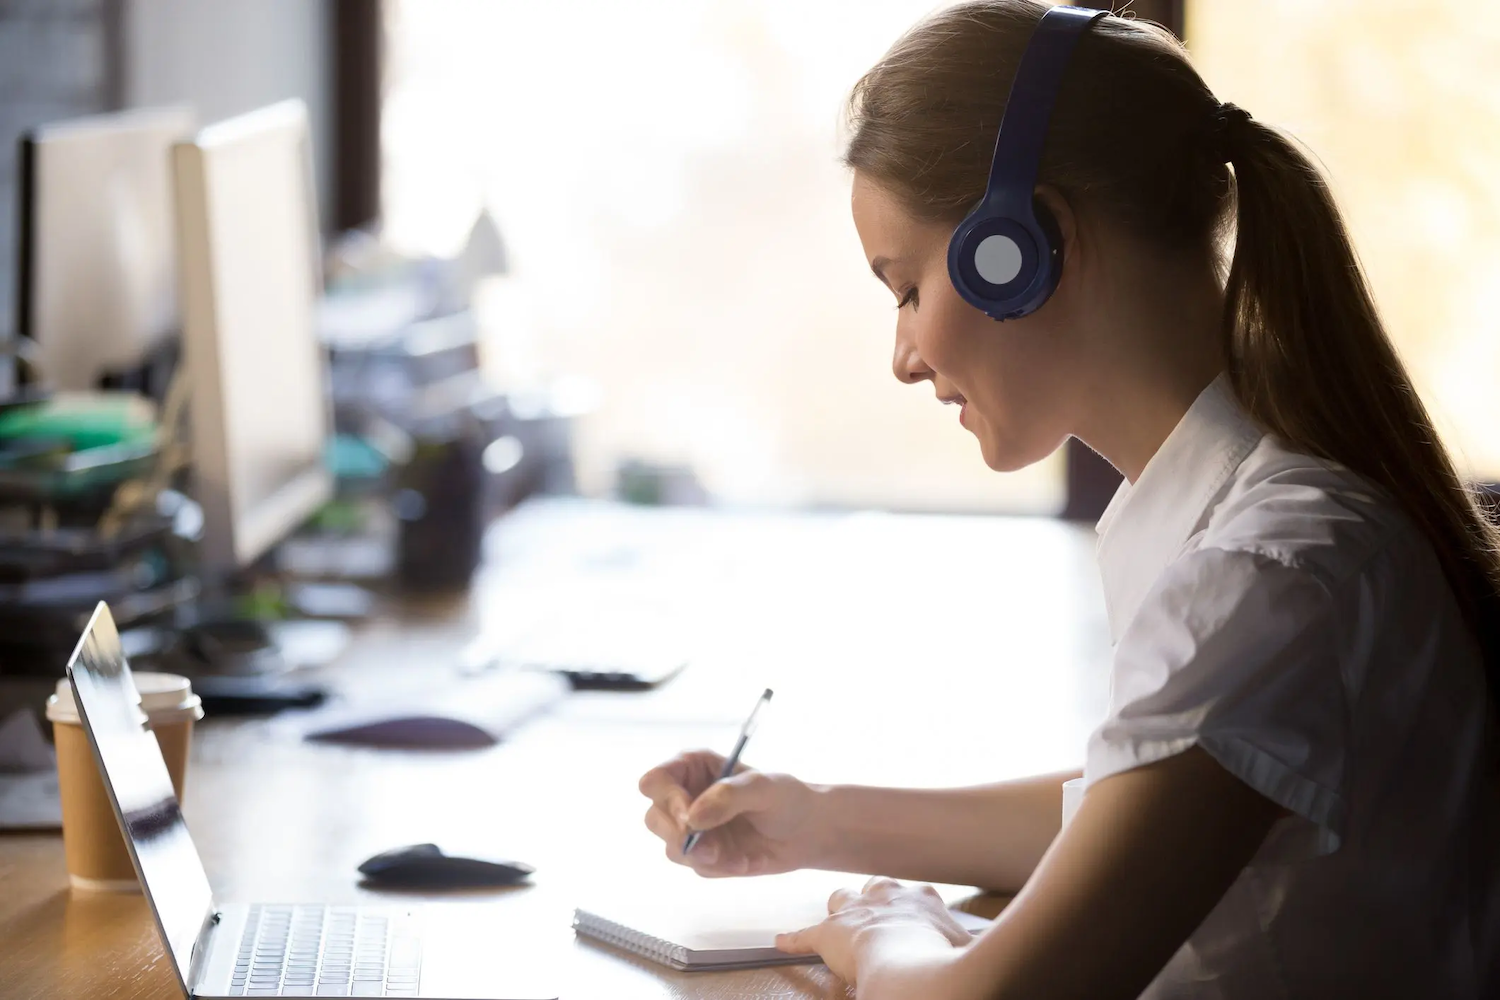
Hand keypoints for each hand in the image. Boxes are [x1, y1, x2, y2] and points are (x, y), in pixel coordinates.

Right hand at [638, 749, 821, 876]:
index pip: (656, 781)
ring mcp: (692, 828)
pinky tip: (746, 861)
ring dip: (703, 857)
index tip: (690, 820)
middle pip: (655, 818)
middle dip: (680, 837)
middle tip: (713, 850)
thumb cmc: (787, 798)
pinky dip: (721, 868)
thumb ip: (728, 796)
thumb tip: (693, 818)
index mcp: (693, 767)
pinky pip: (696, 867)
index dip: (667, 800)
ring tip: (738, 857)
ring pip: (672, 847)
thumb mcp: (763, 788)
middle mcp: (685, 796)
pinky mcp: (703, 855)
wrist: (807, 832)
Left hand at [774, 877, 970, 986]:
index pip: (918, 897)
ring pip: (843, 898)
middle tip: (877, 914)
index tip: (916, 917)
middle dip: (876, 899)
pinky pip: (805, 935)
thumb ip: (975, 950)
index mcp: (923, 903)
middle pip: (878, 887)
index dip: (915, 908)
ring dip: (841, 910)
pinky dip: (792, 940)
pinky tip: (781, 942)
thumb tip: (1001, 955)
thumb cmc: (943, 959)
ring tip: (838, 921)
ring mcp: (858, 912)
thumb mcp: (970, 952)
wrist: (911, 963)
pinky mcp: (829, 933)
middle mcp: (889, 898)